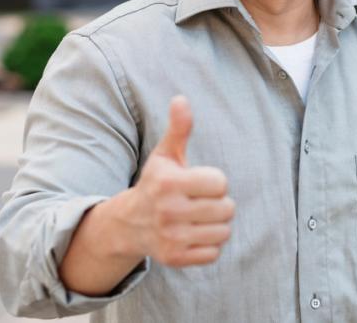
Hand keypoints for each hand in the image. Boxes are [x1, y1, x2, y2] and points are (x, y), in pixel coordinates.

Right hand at [130, 95, 234, 267]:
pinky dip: (209, 245)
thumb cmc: (156, 183)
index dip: (215, 181)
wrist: (129, 223)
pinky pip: (214, 253)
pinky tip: (194, 234)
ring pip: (223, 232)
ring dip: (217, 224)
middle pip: (226, 209)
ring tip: (200, 218)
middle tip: (200, 201)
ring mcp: (171, 237)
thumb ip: (179, 128)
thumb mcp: (165, 155)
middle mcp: (168, 212)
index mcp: (169, 183)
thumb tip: (181, 99)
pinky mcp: (175, 258)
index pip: (221, 183)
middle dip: (218, 203)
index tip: (199, 182)